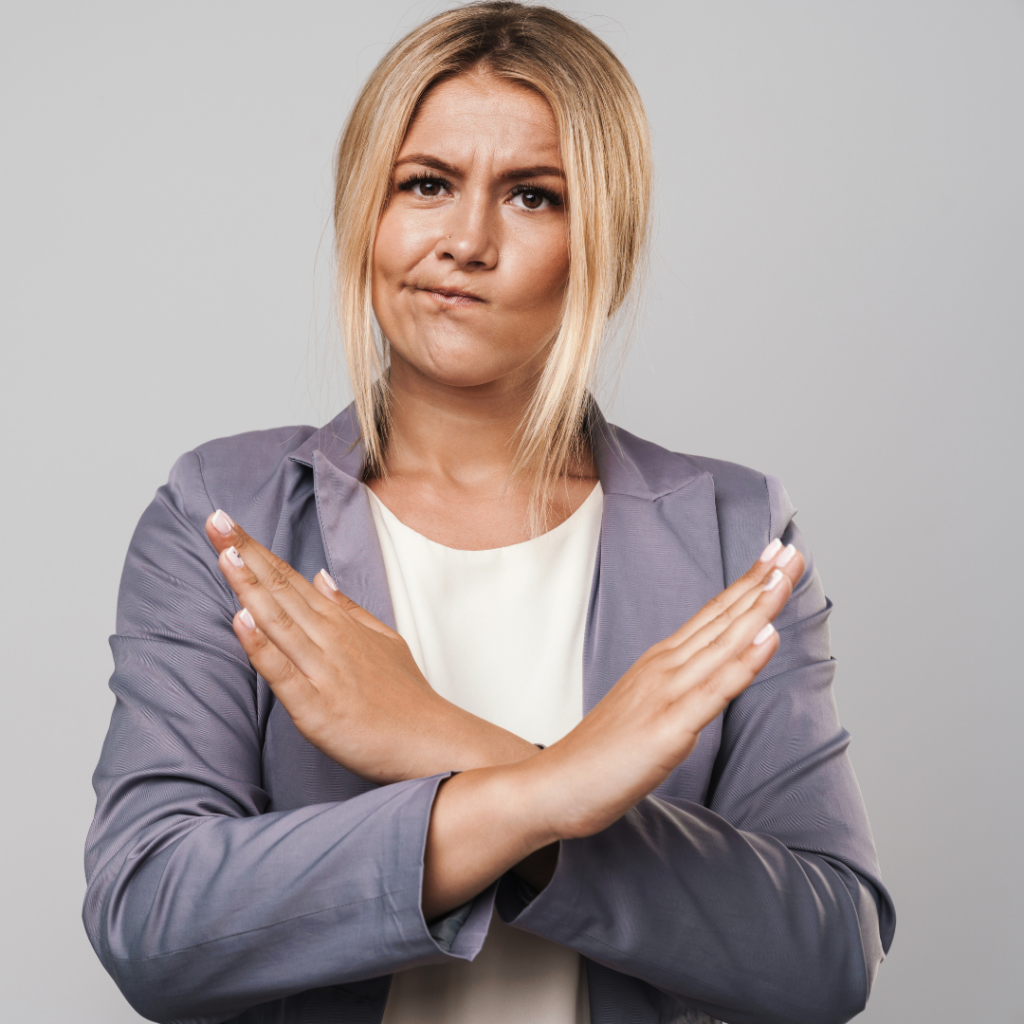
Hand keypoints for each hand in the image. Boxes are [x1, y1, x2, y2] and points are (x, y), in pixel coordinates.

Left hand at [204, 509, 537, 783]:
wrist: (432, 742)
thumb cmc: (406, 697)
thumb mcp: (383, 640)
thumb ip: (348, 608)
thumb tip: (321, 576)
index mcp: (340, 625)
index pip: (290, 578)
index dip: (257, 550)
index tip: (227, 522)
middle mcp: (330, 640)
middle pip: (280, 590)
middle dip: (245, 554)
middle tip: (215, 520)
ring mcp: (323, 672)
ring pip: (279, 622)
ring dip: (250, 587)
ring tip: (224, 553)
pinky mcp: (317, 707)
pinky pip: (283, 673)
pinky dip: (262, 646)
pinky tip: (241, 620)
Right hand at [531, 538, 805, 839]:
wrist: (556, 783)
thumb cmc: (601, 752)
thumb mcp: (644, 707)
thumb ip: (676, 686)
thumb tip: (710, 675)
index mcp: (660, 662)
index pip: (712, 614)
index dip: (746, 584)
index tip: (774, 554)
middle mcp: (664, 668)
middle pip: (721, 618)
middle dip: (761, 582)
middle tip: (790, 548)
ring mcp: (665, 694)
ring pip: (722, 643)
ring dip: (758, 607)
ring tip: (784, 576)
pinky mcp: (668, 727)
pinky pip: (714, 690)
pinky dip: (744, 661)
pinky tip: (768, 637)